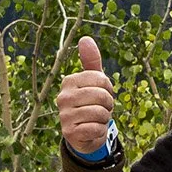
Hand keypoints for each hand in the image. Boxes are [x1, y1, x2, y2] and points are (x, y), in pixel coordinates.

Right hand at [57, 36, 116, 156]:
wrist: (84, 133)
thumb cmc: (90, 102)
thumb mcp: (93, 81)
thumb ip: (91, 61)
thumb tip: (85, 38)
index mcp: (69, 81)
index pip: (101, 79)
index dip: (108, 88)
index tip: (102, 94)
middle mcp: (63, 97)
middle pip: (102, 96)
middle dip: (108, 104)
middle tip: (101, 108)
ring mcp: (64, 116)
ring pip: (100, 113)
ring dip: (104, 118)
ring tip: (96, 118)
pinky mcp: (69, 133)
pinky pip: (96, 128)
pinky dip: (99, 130)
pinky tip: (92, 130)